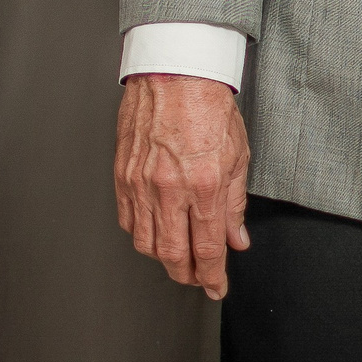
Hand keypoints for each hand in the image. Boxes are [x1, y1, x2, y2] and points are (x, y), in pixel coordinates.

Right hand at [114, 73, 251, 297]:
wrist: (174, 74)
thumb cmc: (209, 105)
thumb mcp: (238, 154)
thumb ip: (235, 203)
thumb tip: (236, 238)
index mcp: (205, 184)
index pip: (208, 248)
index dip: (213, 276)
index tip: (217, 288)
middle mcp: (170, 189)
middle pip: (173, 254)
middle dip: (187, 275)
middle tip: (198, 280)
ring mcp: (141, 184)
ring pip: (147, 243)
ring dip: (164, 259)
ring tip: (179, 260)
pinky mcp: (123, 176)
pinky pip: (128, 221)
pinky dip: (141, 236)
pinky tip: (155, 234)